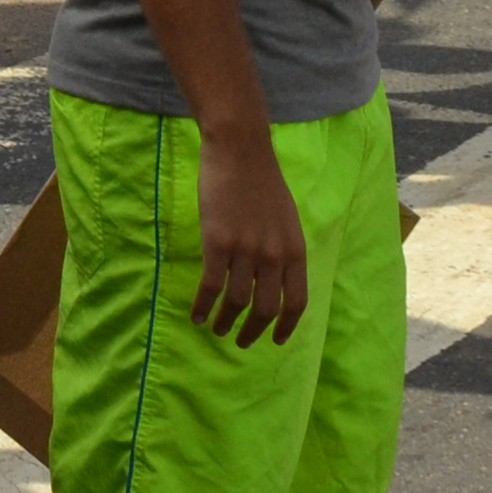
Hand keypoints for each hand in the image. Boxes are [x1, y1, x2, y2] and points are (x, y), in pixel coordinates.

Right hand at [189, 128, 310, 346]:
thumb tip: (275, 279)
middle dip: (253, 332)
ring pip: (236, 302)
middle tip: (241, 342)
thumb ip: (284, 249)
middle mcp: (274, 256)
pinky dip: (202, 305)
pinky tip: (196, 315)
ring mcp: (246, 250)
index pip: (296, 302)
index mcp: (294, 250)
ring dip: (225, 322)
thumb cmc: (262, 180)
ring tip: (216, 329)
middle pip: (265, 309)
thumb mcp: (286, 219)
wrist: (240, 150)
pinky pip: (211, 286)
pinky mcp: (217, 242)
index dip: (286, 327)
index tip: (275, 341)